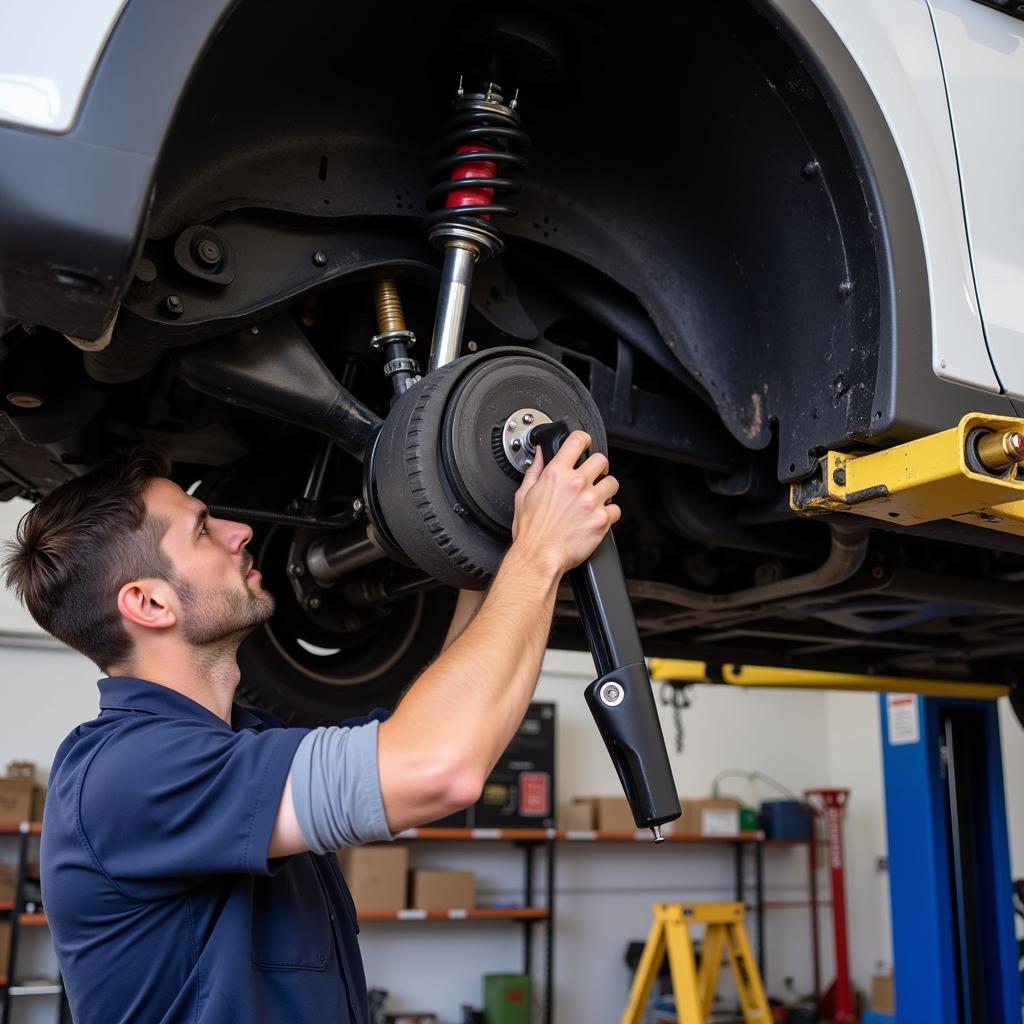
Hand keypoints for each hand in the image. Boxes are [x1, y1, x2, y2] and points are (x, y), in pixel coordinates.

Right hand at [510, 430, 620, 574]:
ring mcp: (591, 501)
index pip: (577, 441)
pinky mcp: (602, 519)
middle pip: (601, 460)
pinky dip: (610, 513)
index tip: (585, 443)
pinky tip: (597, 517)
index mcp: (556, 474)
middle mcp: (576, 484)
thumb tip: (540, 455)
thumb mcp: (524, 495)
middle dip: (598, 467)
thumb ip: (535, 471)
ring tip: (597, 498)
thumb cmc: (531, 532)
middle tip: (594, 476)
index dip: (583, 439)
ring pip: (613, 483)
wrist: (539, 557)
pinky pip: (616, 509)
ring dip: (606, 489)